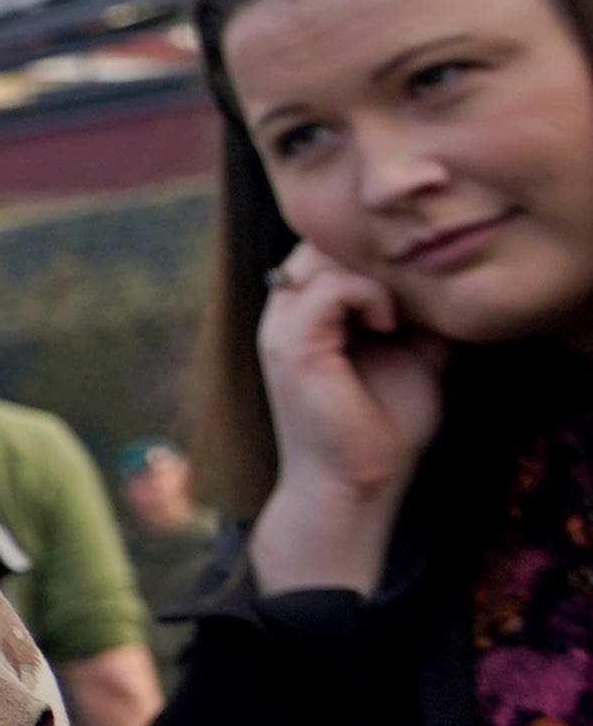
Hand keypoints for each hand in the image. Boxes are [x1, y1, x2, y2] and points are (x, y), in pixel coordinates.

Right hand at [243, 241, 445, 595]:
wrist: (359, 484)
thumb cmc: (383, 428)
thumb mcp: (412, 352)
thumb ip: (415, 311)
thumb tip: (445, 274)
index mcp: (303, 316)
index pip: (325, 247)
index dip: (368, 251)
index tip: (410, 285)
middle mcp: (282, 316)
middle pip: (318, 241)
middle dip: (367, 254)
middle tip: (406, 289)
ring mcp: (280, 330)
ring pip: (320, 256)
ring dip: (372, 274)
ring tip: (397, 313)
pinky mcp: (292, 348)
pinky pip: (328, 289)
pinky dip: (367, 295)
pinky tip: (388, 325)